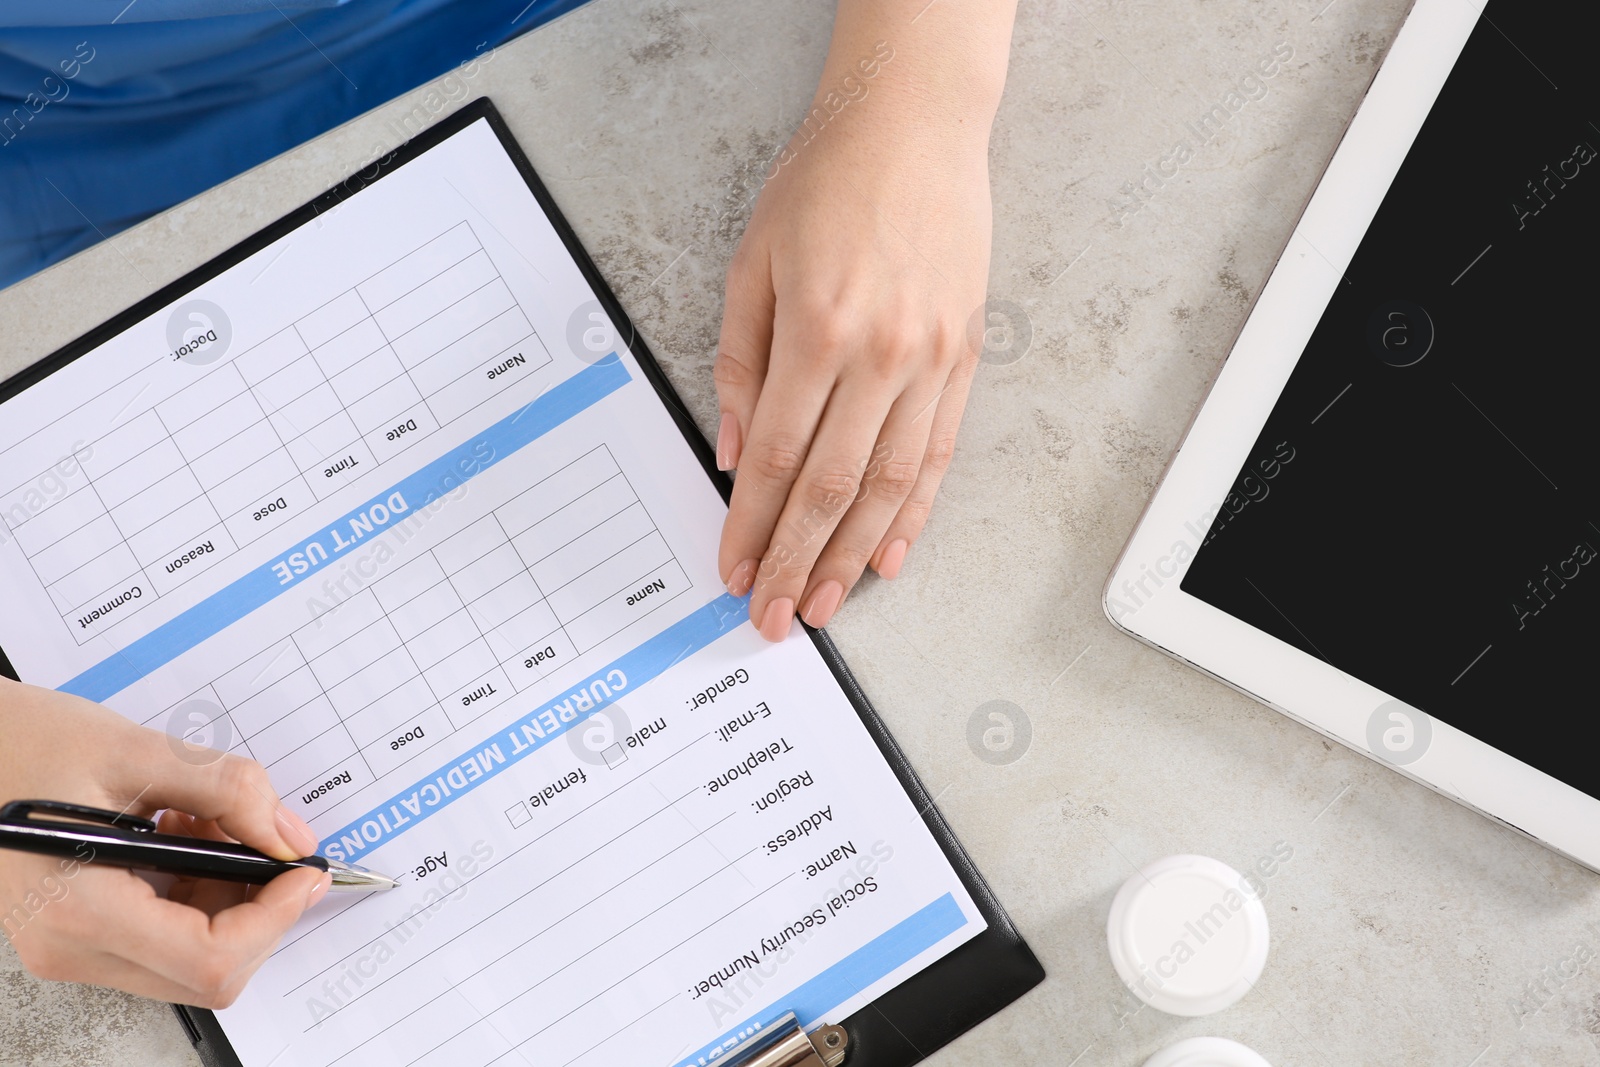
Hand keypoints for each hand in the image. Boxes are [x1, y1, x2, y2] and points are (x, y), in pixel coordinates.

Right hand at [0, 679, 329, 1006]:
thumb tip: (291, 837)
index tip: (303, 868)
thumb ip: (228, 792)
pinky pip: (167, 937)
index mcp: (81, 912)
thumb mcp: (139, 752)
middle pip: (207, 972)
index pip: (209, 959)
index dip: (274, 917)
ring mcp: (74, 949)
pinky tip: (184, 833)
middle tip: (262, 836)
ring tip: (208, 821)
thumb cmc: (32, 743)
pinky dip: (198, 891)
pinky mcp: (81, 935)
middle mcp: (72, 949)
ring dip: (228, 894)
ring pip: (193, 958)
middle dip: (257, 907)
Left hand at [714, 50, 995, 639]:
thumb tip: (732, 454)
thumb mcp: (750, 263)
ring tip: (826, 605)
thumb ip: (738, 364)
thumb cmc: (823, 186)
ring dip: (852, 557)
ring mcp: (929, 363)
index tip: (734, 572)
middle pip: (830, 489)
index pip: (775, 459)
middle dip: (797, 563)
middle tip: (773, 619)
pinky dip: (913, 513)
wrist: (913, 130)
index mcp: (816, 331)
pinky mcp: (963, 361)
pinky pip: (937, 455)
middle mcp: (880, 356)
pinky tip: (891, 557)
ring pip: (888, 486)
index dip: (752, 528)